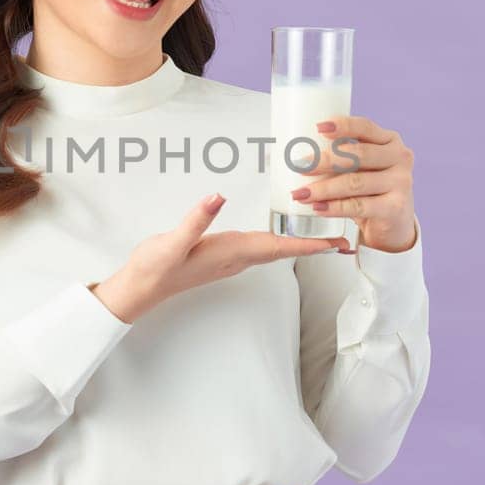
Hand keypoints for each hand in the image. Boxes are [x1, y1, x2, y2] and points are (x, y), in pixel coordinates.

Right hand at [90, 193, 349, 321]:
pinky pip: (260, 244)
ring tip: (323, 228)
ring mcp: (230, 257)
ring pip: (274, 247)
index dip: (309, 243)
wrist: (139, 289)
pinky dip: (279, 237)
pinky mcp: (222, 253)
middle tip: (345, 233)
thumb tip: (219, 195)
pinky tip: (282, 228)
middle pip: (285, 248)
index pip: (278, 247)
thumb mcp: (172, 242)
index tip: (337, 240)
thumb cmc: (155, 268)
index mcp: (231, 252)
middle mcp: (237, 257)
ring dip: (299, 239)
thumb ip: (196, 220)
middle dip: (314, 241)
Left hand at [287, 115, 416, 253]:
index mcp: (390, 141)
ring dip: (324, 188)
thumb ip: (341, 157)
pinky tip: (318, 208)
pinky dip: (335, 207)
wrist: (394, 223)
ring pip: (355, 182)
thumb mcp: (361, 167)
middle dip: (324, 160)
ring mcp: (401, 182)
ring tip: (300, 193)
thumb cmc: (370, 189)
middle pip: (358, 155)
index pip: (366, 127)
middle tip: (299, 166)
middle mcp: (400, 157)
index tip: (318, 127)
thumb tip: (292, 154)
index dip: (343, 126)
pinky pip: (359, 206)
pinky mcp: (395, 207)